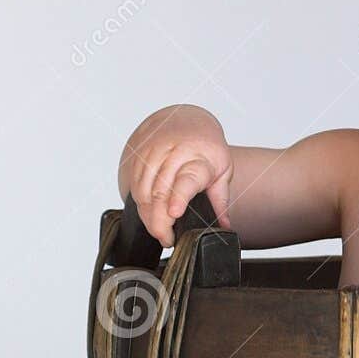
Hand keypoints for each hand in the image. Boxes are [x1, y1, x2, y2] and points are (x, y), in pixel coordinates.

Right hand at [122, 106, 232, 247]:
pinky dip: (140, 206)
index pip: (187, 179)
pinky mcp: (138, 157)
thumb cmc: (206, 147)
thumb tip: (224, 226)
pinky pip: (134, 187)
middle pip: (160, 192)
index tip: (174, 213)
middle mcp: (174, 153)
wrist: (185, 119)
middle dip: (160, 221)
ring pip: (143, 192)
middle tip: (167, 238)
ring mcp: (153, 154)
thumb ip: (221, 200)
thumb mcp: (222, 170)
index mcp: (200, 158)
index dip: (179, 197)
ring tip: (160, 230)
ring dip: (148, 217)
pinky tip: (149, 215)